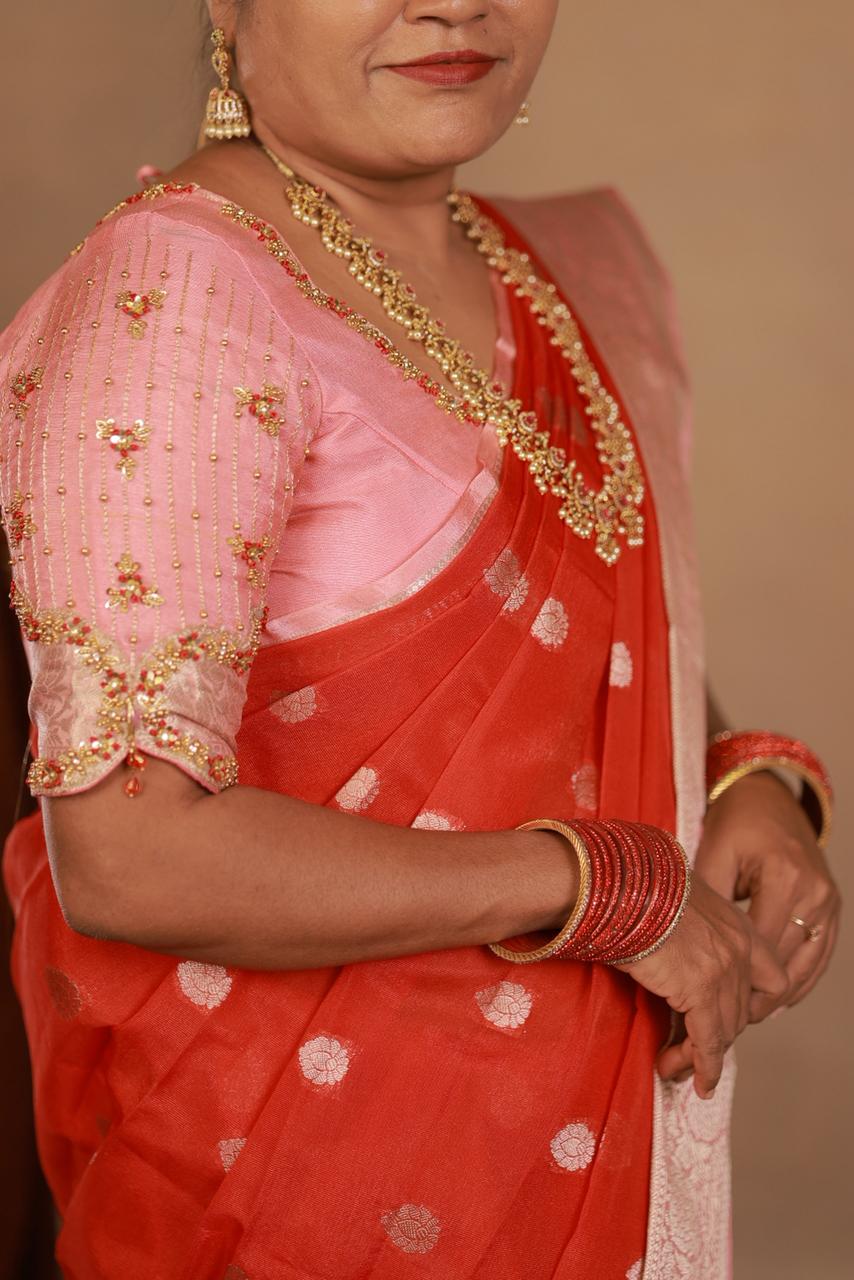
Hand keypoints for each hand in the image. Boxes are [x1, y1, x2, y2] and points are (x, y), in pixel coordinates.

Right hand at [613, 873, 788, 1099]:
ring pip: (724, 1030)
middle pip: (741, 1009)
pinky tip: (697, 1083)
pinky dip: (703, 1067)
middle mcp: (740, 947)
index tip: (724, 1019)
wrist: (620, 882)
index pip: (768, 977)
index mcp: (737, 923)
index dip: (747, 1003)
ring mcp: (724, 970)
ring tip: (673, 1067)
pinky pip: (708, 1042)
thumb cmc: (633, 886)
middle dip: (715, 1035)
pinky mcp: (701, 991)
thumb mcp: (675, 900)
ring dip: (700, 1055)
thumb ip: (687, 925)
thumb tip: (672, 947)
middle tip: (686, 1051)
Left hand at [694, 770, 841, 1017]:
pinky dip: (800, 979)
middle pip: (788, 962)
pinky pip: (819, 954)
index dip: (740, 981)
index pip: (764, 947)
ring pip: (808, 964)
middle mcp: (814, 893)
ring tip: (749, 1018)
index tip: (715, 1004)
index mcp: (785, 879)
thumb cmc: (735, 821)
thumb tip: (691, 949)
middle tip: (727, 1022)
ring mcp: (828, 901)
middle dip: (759, 996)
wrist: (768, 795)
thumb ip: (709, 902)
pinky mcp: (831, 905)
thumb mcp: (714, 854)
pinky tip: (778, 1000)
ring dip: (781, 995)